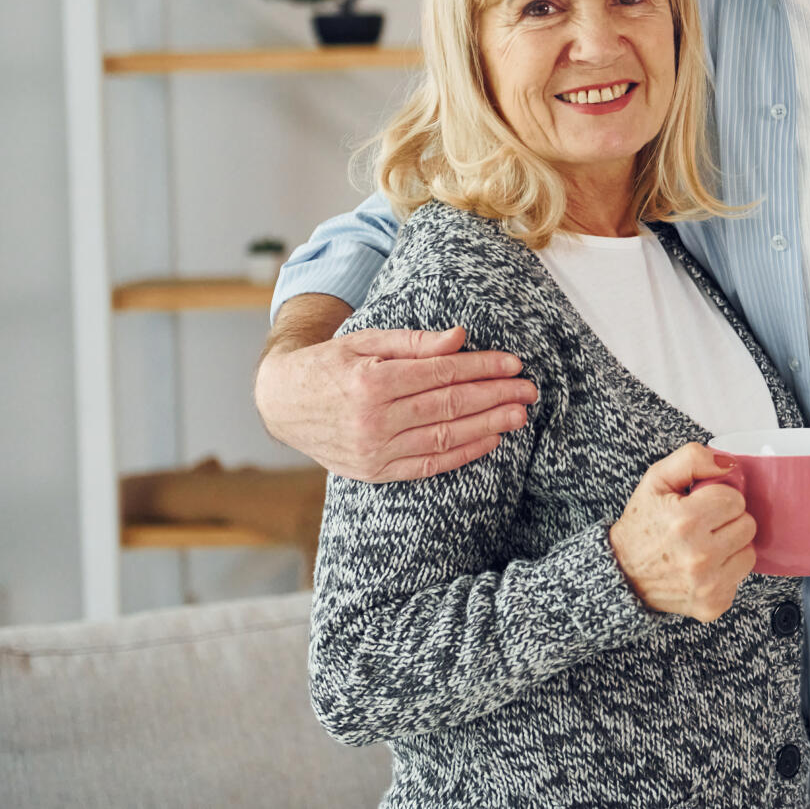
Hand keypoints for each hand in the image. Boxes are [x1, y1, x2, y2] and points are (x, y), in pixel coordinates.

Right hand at [255, 314, 535, 482]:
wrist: (281, 402)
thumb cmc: (328, 364)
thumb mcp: (366, 341)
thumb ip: (415, 341)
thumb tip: (460, 336)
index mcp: (371, 382)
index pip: (441, 374)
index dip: (482, 368)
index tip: (513, 364)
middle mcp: (372, 420)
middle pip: (449, 406)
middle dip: (494, 396)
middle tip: (529, 390)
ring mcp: (373, 451)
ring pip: (444, 437)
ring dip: (488, 426)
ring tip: (518, 415)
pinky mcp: (374, 472)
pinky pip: (427, 465)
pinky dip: (462, 454)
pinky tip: (490, 441)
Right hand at [609, 444, 756, 620]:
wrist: (621, 574)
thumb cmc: (642, 525)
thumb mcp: (656, 479)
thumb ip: (692, 459)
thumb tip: (729, 464)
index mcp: (686, 521)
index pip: (735, 500)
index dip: (718, 499)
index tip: (701, 506)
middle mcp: (699, 556)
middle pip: (747, 525)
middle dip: (727, 521)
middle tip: (704, 526)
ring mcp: (707, 584)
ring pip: (749, 552)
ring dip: (731, 547)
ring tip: (705, 546)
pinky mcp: (713, 605)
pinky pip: (740, 578)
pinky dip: (726, 571)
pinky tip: (704, 568)